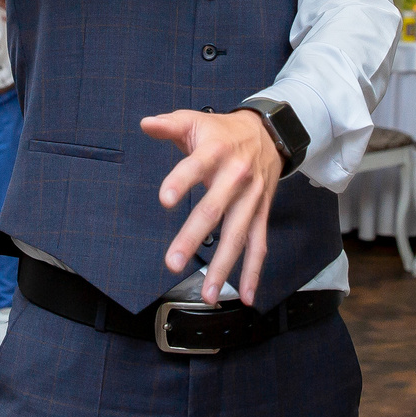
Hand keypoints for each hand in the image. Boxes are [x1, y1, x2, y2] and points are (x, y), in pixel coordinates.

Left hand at [139, 109, 281, 302]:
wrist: (270, 133)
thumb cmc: (223, 131)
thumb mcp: (196, 120)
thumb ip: (169, 124)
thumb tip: (145, 123)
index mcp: (216, 152)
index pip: (196, 166)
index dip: (181, 181)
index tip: (165, 199)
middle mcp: (236, 177)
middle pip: (214, 209)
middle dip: (193, 237)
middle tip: (173, 262)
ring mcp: (251, 198)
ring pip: (237, 235)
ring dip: (223, 266)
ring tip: (208, 294)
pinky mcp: (261, 213)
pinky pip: (259, 245)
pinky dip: (253, 272)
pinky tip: (245, 295)